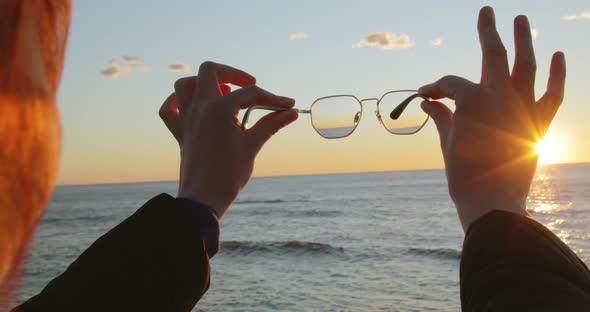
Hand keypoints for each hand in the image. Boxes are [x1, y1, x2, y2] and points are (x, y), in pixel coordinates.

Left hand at [159, 62, 297, 217]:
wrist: (204, 199)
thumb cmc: (229, 175)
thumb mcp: (253, 145)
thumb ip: (270, 124)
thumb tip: (291, 112)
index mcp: (219, 109)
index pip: (250, 94)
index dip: (272, 98)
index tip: (288, 105)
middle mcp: (199, 109)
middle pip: (209, 71)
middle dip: (232, 73)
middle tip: (249, 86)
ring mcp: (186, 120)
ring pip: (185, 85)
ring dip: (203, 83)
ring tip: (223, 93)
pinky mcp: (179, 133)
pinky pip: (169, 110)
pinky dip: (178, 103)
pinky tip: (194, 107)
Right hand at [419, 7, 565, 230]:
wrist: (492, 202)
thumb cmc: (464, 175)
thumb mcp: (447, 143)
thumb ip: (440, 117)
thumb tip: (428, 104)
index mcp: (472, 100)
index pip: (450, 84)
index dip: (434, 88)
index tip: (424, 97)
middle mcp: (499, 96)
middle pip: (494, 55)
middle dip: (489, 31)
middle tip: (488, 11)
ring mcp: (522, 108)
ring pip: (527, 65)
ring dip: (524, 40)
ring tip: (521, 20)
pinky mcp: (538, 124)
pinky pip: (552, 95)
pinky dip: (557, 76)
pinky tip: (558, 56)